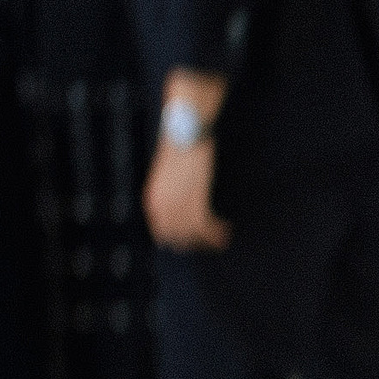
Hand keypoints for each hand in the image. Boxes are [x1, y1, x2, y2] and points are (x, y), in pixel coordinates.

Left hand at [143, 137, 229, 251]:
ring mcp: (178, 207)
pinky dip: (218, 233)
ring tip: (221, 239)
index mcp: (152, 201)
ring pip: (195, 235)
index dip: (181, 239)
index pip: (163, 233)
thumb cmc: (178, 151)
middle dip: (196, 243)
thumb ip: (169, 195)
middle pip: (179, 238)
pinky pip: (207, 228)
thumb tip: (181, 207)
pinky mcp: (195, 204)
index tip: (195, 240)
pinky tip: (226, 230)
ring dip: (209, 240)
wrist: (184, 136)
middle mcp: (162, 208)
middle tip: (211, 243)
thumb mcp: (166, 177)